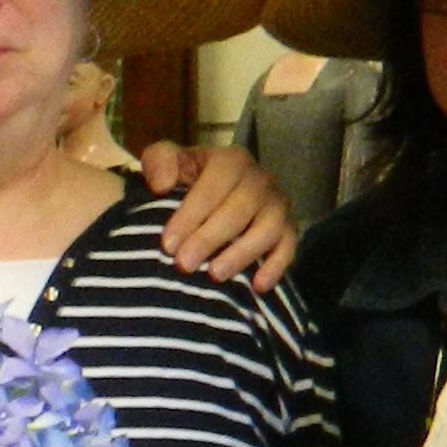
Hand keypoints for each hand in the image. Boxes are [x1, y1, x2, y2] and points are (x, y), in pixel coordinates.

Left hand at [147, 141, 294, 289]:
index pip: (213, 187)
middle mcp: (260, 179)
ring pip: (268, 229)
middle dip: (210, 238)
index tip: (168, 244)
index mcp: (231, 161)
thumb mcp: (165, 161)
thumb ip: (158, 162)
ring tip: (215, 275)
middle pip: (240, 210)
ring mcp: (277, 204)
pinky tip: (257, 286)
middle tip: (184, 264)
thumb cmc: (184, 178)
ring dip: (241, 254)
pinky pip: (289, 247)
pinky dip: (276, 267)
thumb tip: (162, 185)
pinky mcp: (288, 228)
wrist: (208, 192)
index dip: (191, 215)